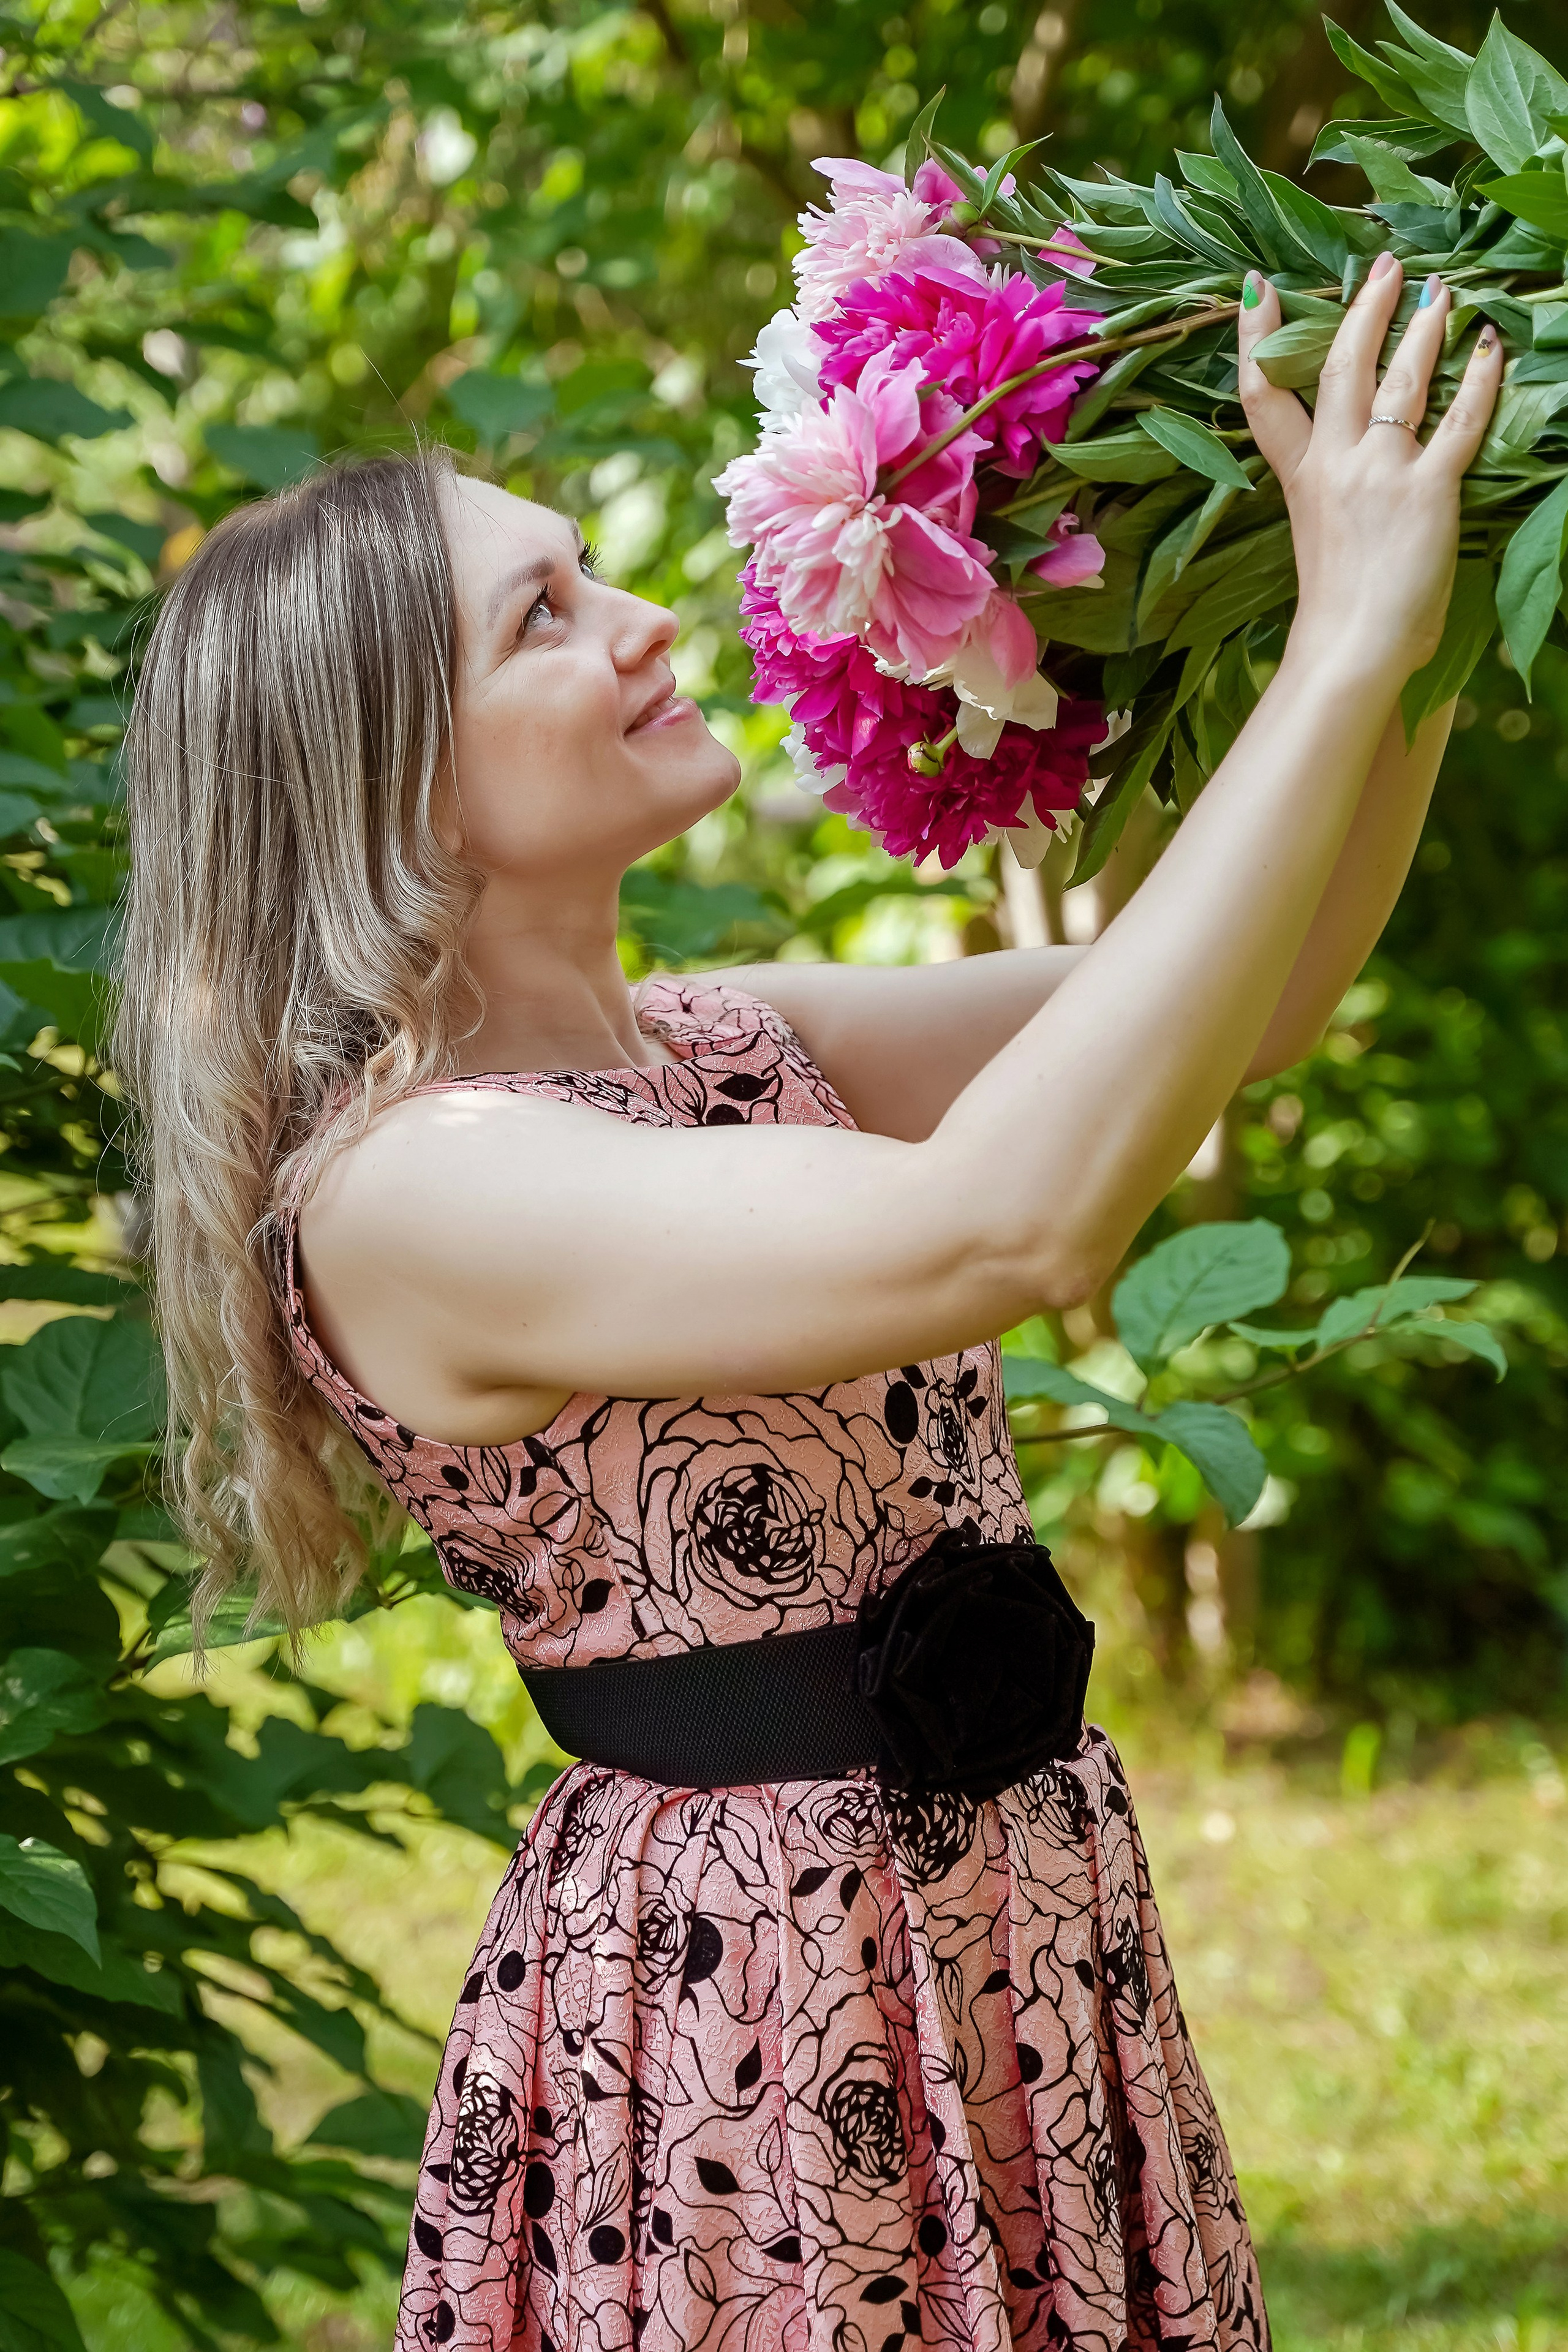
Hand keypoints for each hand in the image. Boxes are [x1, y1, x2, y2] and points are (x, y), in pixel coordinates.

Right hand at [1237, 255, 1503, 683]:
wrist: (1351, 649)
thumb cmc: (1335, 612)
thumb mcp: (1318, 542)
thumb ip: (1330, 502)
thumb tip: (1350, 489)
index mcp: (1301, 477)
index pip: (1264, 396)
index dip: (1255, 340)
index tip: (1255, 290)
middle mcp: (1335, 463)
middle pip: (1341, 366)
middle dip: (1361, 309)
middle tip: (1383, 267)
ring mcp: (1381, 471)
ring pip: (1400, 379)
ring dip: (1421, 328)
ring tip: (1438, 291)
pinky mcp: (1428, 489)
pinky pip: (1460, 420)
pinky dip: (1480, 378)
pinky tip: (1491, 345)